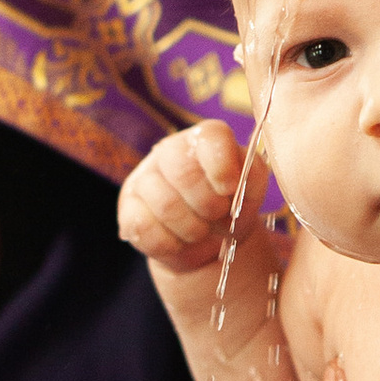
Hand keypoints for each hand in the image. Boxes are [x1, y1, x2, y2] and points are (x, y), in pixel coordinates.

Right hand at [117, 122, 248, 271]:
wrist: (207, 242)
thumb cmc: (230, 208)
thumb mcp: (250, 192)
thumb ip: (251, 177)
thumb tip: (237, 178)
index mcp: (204, 140)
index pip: (210, 136)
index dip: (222, 166)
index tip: (229, 189)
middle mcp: (170, 151)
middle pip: (183, 170)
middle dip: (208, 205)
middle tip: (218, 217)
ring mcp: (144, 178)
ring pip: (165, 205)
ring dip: (192, 229)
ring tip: (202, 233)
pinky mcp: (128, 208)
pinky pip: (145, 228)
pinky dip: (171, 245)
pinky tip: (180, 242)